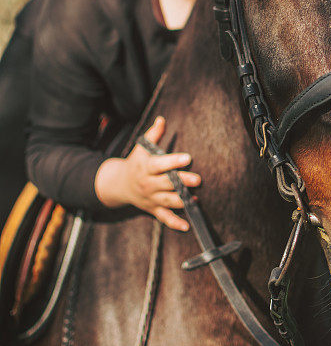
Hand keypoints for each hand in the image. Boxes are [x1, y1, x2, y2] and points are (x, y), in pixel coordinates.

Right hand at [95, 116, 199, 230]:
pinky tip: (187, 226)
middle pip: (166, 184)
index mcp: (146, 167)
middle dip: (182, 182)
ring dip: (181, 201)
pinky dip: (175, 223)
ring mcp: (151, 198)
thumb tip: (162, 119)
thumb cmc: (136, 163)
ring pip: (167, 201)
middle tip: (198, 179)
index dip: (173, 161)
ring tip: (195, 198)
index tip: (187, 157)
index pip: (160, 164)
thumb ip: (153, 134)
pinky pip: (164, 218)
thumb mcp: (141, 148)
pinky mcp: (153, 209)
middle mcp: (148, 184)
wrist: (119, 185)